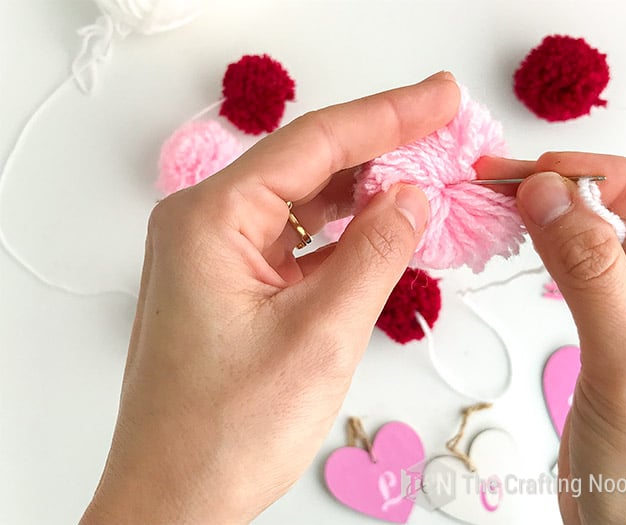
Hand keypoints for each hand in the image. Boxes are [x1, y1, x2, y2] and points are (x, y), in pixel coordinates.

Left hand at [79, 73, 459, 524]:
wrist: (175, 501)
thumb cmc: (223, 434)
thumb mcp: (320, 337)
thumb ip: (373, 255)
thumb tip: (411, 198)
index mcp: (210, 220)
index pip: (313, 144)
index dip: (387, 115)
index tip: (439, 97)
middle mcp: (205, 225)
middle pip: (307, 163)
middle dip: (379, 147)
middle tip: (442, 128)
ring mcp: (217, 255)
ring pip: (304, 201)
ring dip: (365, 190)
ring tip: (425, 173)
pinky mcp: (233, 282)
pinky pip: (297, 239)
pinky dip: (343, 232)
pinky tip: (383, 224)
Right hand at [478, 154, 625, 523]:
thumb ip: (589, 271)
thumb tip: (547, 195)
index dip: (617, 179)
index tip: (548, 170)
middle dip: (578, 196)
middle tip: (512, 182)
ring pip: (612, 243)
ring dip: (561, 222)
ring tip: (508, 205)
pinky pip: (591, 276)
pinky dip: (556, 256)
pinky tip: (528, 241)